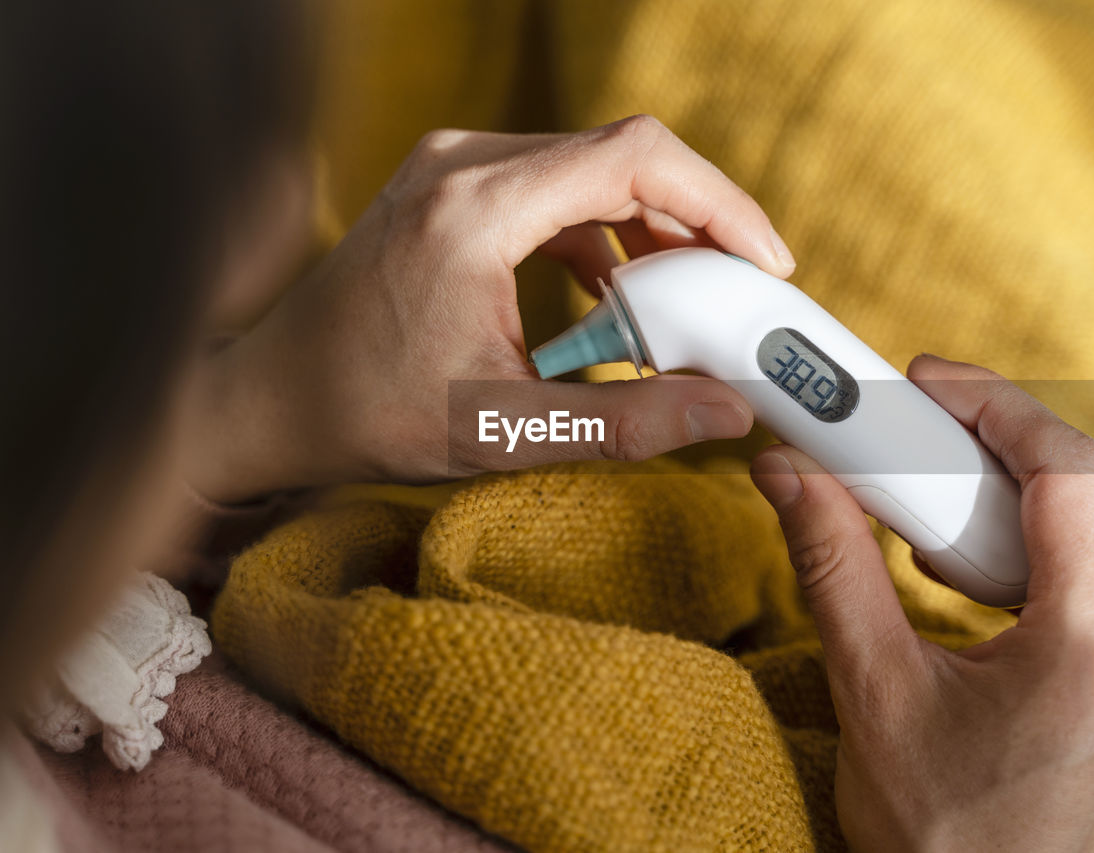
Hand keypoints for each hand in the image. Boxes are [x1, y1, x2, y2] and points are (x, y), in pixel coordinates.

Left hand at [185, 116, 794, 501]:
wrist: (271, 399)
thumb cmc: (368, 414)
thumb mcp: (505, 430)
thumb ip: (627, 422)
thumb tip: (726, 411)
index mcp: (474, 209)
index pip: (632, 157)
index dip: (717, 203)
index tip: (763, 262)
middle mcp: (462, 163)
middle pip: (621, 153)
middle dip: (694, 222)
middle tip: (737, 293)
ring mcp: (451, 164)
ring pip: (591, 167)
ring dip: (648, 230)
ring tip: (680, 306)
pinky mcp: (450, 184)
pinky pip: (554, 186)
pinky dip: (601, 235)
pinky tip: (613, 298)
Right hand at [749, 354, 1093, 851]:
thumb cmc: (940, 843)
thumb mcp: (873, 695)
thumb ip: (833, 567)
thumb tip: (791, 476)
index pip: (1073, 479)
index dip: (1001, 410)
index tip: (931, 384)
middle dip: (1021, 437)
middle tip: (934, 421)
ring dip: (1037, 490)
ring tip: (944, 495)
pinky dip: (1050, 545)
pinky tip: (975, 568)